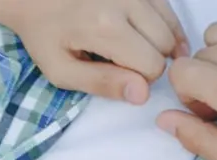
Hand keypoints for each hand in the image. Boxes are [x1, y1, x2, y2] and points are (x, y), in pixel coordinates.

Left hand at [0, 0, 187, 101]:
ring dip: (160, 44)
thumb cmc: (46, 36)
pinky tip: (152, 38)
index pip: (152, 66)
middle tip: (126, 66)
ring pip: (170, 26)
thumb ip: (102, 84)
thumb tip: (142, 94)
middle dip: (152, 62)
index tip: (120, 77)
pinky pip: (167, 8)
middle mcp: (126, 2)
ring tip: (137, 53)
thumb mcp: (63, 71)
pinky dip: (164, 26)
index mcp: (106, 27)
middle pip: (165, 44)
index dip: (141, 80)